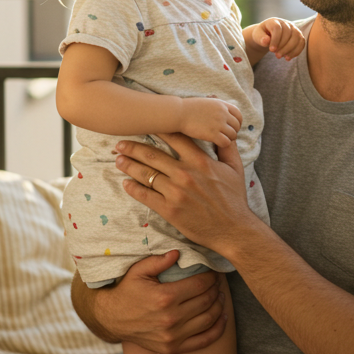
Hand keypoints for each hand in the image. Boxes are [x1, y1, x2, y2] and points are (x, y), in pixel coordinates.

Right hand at [81, 250, 227, 353]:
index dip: (211, 277)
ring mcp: (173, 336)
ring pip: (209, 319)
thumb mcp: (138, 271)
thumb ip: (159, 260)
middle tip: (218, 282)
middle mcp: (171, 318)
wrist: (112, 320)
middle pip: (206, 301)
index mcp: (165, 297)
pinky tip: (222, 317)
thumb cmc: (127, 291)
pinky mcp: (173, 349)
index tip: (213, 272)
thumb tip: (179, 252)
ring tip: (220, 296)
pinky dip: (217, 329)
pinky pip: (203, 341)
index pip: (200, 284)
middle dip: (216, 289)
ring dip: (219, 306)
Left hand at [116, 132, 257, 248]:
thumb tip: (225, 129)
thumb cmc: (234, 198)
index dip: (158, 128)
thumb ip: (227, 146)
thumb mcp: (236, 168)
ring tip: (118, 160)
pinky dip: (133, 188)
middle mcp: (185, 174)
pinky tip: (125, 183)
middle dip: (133, 147)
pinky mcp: (169, 210)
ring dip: (129, 165)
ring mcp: (175, 192)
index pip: (174, 138)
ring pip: (146, 174)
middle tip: (120, 143)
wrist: (233, 229)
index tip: (145, 123)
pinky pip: (145, 196)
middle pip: (152, 155)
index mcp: (200, 161)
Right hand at [177, 97, 241, 146]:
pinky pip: (226, 142)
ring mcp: (218, 124)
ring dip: (229, 138)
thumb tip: (223, 111)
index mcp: (221, 104)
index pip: (238, 114)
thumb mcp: (206, 102)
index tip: (232, 127)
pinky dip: (224, 144)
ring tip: (221, 139)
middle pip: (237, 126)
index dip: (237, 122)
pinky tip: (217, 143)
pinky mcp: (213, 134)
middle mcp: (223, 113)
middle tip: (226, 135)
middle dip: (233, 131)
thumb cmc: (188, 108)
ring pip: (233, 135)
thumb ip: (217, 106)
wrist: (178, 113)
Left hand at [255, 17, 304, 59]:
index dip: (275, 39)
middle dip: (283, 46)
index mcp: (274, 21)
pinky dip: (296, 51)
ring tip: (283, 57)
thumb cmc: (262, 35)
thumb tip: (266, 41)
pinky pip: (301, 42)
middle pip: (288, 33)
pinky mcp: (298, 35)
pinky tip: (288, 57)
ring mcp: (293, 28)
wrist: (267, 35)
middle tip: (277, 56)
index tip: (271, 50)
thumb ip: (260, 38)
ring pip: (297, 37)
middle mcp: (285, 23)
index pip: (277, 28)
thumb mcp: (257, 36)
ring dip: (291, 49)